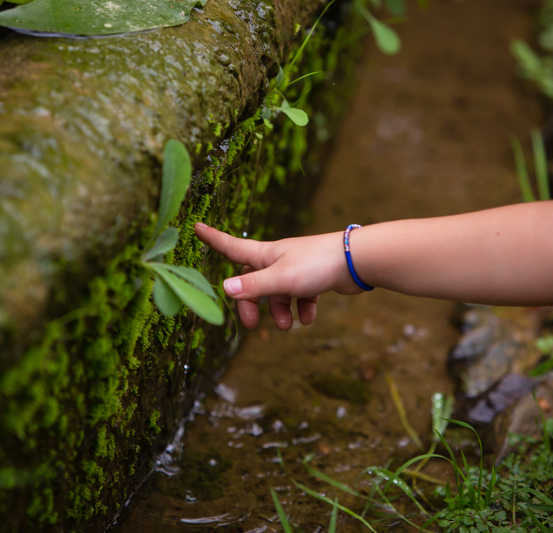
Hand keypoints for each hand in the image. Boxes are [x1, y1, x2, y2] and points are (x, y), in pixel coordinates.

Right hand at [194, 223, 364, 330]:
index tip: (196, 227)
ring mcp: (296, 267)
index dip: (213, 239)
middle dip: (252, 303)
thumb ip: (254, 287)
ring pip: (279, 292)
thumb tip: (225, 289)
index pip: (232, 247)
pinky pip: (301, 295)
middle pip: (254, 280)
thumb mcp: (280, 279)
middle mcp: (278, 259)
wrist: (355, 260)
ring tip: (290, 326)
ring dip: (280, 311)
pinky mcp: (314, 277)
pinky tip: (308, 319)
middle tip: (252, 325)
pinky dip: (302, 308)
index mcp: (265, 255)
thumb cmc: (316, 265)